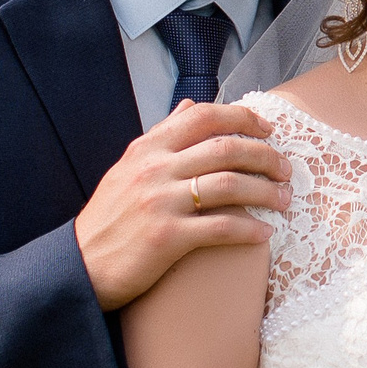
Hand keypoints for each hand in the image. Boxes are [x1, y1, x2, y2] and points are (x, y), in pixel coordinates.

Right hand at [75, 101, 290, 309]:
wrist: (80, 264)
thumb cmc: (111, 217)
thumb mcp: (128, 166)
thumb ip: (161, 135)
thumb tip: (189, 103)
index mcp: (147, 148)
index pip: (203, 116)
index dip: (243, 117)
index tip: (269, 130)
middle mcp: (154, 169)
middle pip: (226, 149)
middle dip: (265, 156)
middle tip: (286, 170)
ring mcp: (160, 202)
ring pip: (230, 185)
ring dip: (266, 191)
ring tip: (284, 200)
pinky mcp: (166, 238)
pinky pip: (220, 228)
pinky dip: (249, 230)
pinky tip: (265, 233)